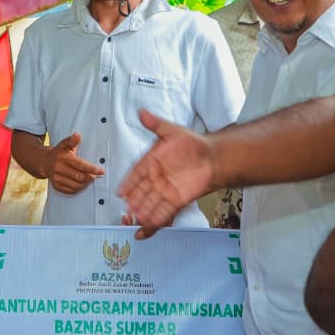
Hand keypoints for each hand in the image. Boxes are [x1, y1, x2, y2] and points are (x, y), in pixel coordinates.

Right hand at [45, 132, 104, 194]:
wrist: (43, 161)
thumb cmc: (58, 152)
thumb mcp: (65, 144)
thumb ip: (72, 141)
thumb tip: (77, 135)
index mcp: (63, 158)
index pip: (80, 165)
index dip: (92, 169)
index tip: (101, 171)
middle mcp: (58, 169)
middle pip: (79, 177)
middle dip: (90, 177)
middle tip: (96, 176)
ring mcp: (56, 178)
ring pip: (76, 185)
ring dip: (85, 184)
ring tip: (90, 179)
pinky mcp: (55, 185)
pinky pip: (70, 190)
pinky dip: (78, 189)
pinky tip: (82, 184)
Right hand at [117, 110, 213, 239]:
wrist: (213, 157)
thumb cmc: (192, 144)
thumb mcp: (172, 131)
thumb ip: (156, 124)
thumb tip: (142, 112)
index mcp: (152, 163)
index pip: (136, 174)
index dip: (129, 183)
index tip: (121, 192)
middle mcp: (157, 178)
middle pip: (142, 191)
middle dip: (135, 201)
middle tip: (127, 208)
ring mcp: (166, 189)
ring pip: (152, 202)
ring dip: (144, 210)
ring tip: (137, 218)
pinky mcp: (178, 199)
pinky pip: (165, 209)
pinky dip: (158, 217)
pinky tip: (152, 222)